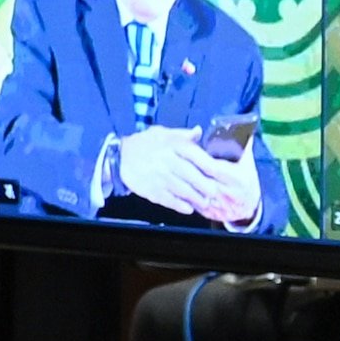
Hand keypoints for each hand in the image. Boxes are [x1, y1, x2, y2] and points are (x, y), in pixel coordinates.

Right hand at [119, 129, 256, 226]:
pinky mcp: (150, 189)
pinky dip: (180, 205)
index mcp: (173, 145)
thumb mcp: (163, 133)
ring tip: (205, 202)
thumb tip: (199, 131)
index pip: (198, 157)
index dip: (212, 167)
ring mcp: (158, 177)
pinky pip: (168, 200)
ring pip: (183, 190)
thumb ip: (183, 134)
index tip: (221, 174)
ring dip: (196, 198)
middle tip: (217, 193)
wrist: (118, 156)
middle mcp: (167, 160)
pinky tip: (188, 208)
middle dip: (207, 186)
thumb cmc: (144, 144)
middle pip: (193, 176)